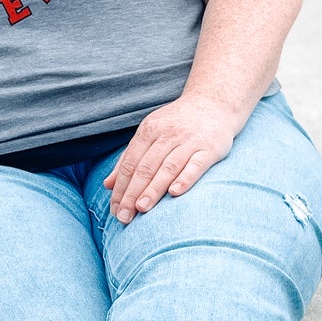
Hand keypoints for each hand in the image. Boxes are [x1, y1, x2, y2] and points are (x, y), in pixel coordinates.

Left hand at [105, 95, 241, 223]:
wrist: (214, 103)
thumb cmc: (178, 124)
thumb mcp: (150, 133)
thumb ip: (129, 158)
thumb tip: (108, 185)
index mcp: (149, 131)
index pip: (130, 163)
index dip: (121, 188)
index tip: (115, 210)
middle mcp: (167, 135)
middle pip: (145, 167)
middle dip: (132, 193)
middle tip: (124, 217)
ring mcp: (189, 141)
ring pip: (168, 167)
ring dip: (153, 189)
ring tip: (141, 208)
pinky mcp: (210, 148)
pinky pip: (197, 165)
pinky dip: (185, 178)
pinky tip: (174, 193)